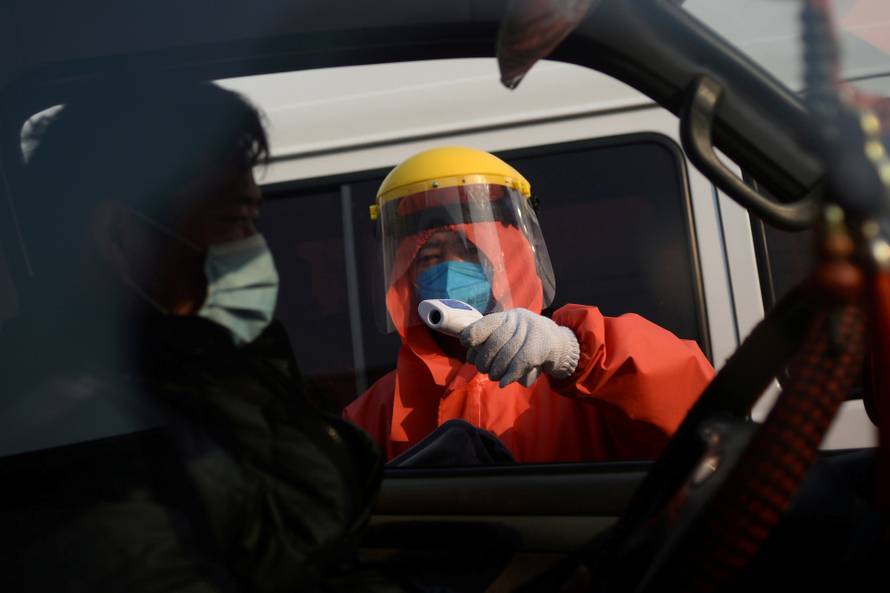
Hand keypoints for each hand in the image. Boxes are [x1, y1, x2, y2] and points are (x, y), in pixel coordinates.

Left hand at [460, 308, 579, 387]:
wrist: (561, 345)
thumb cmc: (528, 344)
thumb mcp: (510, 339)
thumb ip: (491, 343)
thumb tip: (470, 353)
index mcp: (509, 316)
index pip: (486, 322)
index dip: (473, 333)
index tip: (467, 344)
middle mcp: (520, 319)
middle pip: (495, 341)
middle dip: (485, 359)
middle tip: (483, 369)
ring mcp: (533, 330)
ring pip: (507, 354)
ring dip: (497, 370)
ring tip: (494, 376)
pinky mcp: (544, 345)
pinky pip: (522, 362)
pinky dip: (510, 375)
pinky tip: (504, 383)